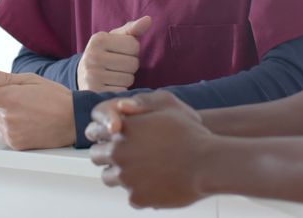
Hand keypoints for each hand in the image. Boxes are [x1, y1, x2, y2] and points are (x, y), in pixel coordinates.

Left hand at [0, 65, 74, 149]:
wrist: (73, 121)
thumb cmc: (56, 98)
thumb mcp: (30, 81)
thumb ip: (5, 78)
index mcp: (8, 98)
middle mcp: (6, 117)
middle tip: (17, 99)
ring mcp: (10, 132)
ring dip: (5, 114)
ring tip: (28, 111)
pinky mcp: (15, 143)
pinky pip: (5, 132)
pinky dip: (11, 126)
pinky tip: (28, 121)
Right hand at [77, 16, 151, 90]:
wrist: (81, 75)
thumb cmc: (104, 54)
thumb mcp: (114, 39)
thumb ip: (132, 30)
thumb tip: (148, 20)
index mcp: (98, 39)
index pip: (134, 45)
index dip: (132, 50)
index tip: (120, 52)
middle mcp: (93, 56)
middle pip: (133, 63)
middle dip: (130, 66)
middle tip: (117, 66)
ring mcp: (92, 76)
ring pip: (129, 79)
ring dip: (125, 79)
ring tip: (113, 76)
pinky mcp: (95, 92)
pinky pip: (122, 91)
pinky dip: (120, 90)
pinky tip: (110, 86)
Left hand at [88, 91, 214, 208]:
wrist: (207, 162)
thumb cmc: (190, 133)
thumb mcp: (166, 106)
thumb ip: (140, 105)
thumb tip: (121, 108)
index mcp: (121, 130)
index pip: (95, 133)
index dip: (103, 136)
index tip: (110, 139)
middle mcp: (118, 153)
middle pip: (96, 156)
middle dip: (107, 156)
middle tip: (122, 157)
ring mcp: (126, 177)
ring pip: (109, 178)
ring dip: (120, 175)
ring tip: (137, 172)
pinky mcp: (137, 197)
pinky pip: (131, 197)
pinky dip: (141, 193)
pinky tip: (155, 186)